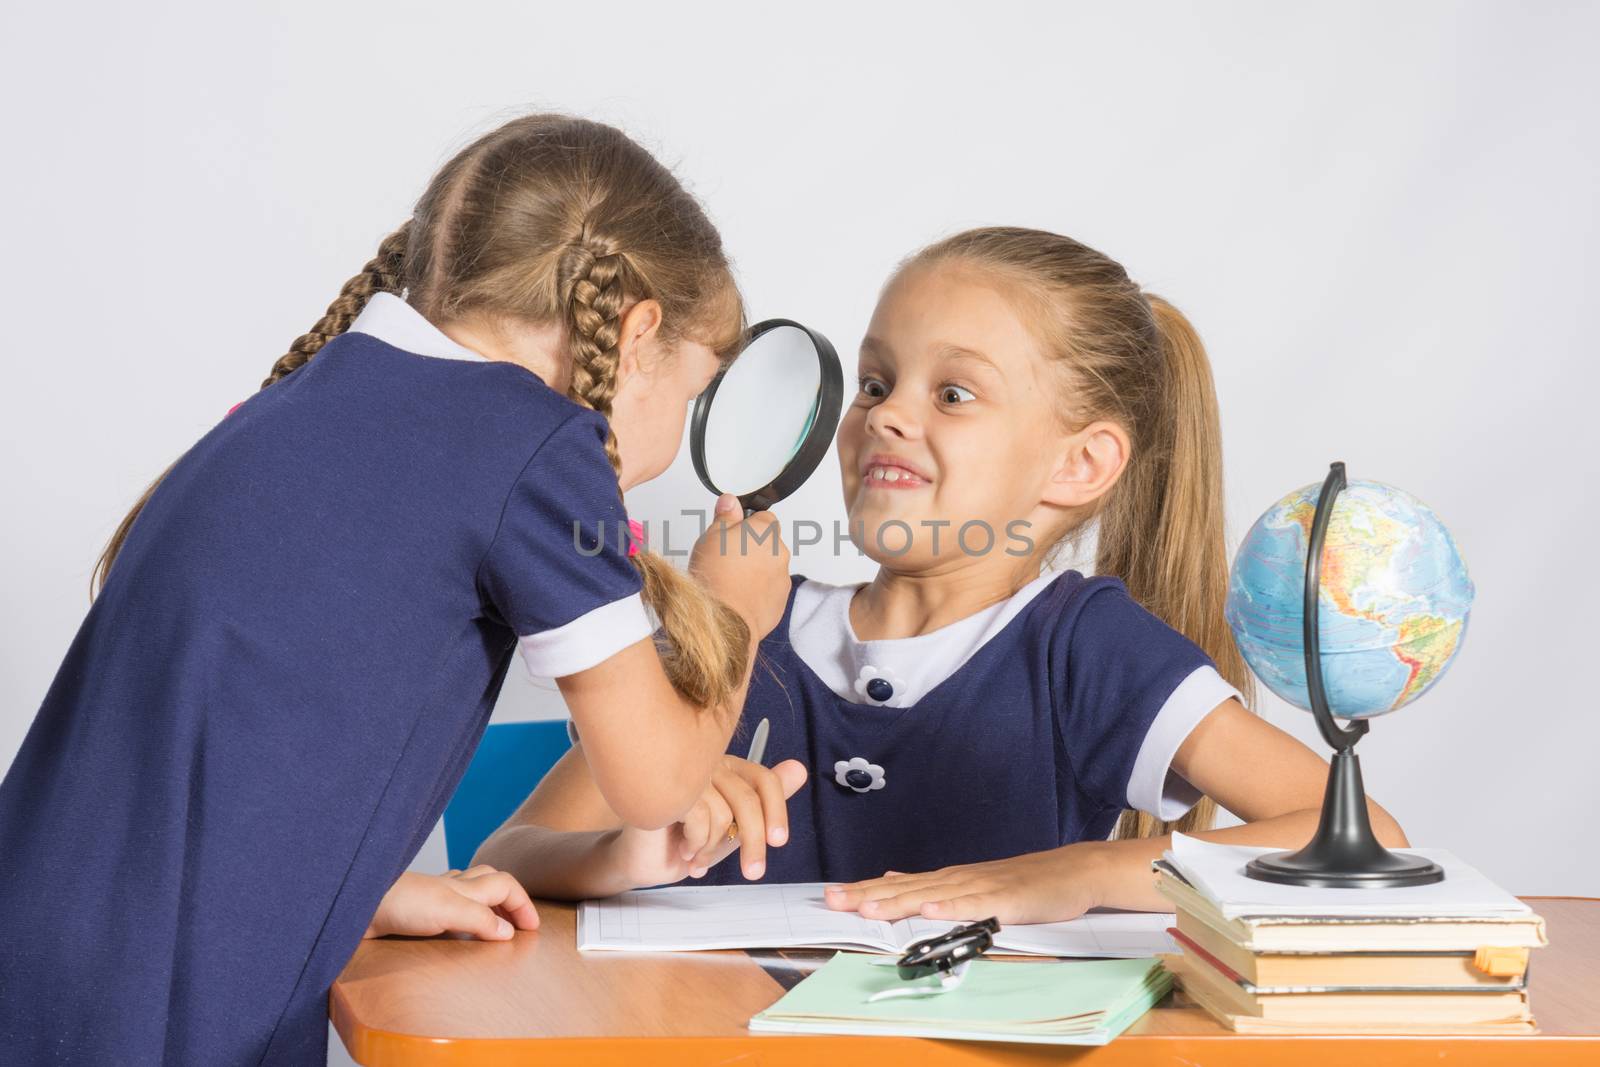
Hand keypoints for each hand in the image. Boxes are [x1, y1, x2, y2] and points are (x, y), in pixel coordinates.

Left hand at [364, 867, 540, 939]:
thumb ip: (479, 920)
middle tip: (520, 922)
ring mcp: (432, 900)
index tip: (532, 928)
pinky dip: (459, 915)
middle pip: (491, 882)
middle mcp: (451, 889)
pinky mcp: (415, 914)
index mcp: (465, 886)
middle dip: (509, 897)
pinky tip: (455, 930)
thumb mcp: (448, 911)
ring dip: (486, 903)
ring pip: (469, 892)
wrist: (354, 905)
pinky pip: (446, 910)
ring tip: (494, 922)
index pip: (506, 885)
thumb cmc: (397, 903)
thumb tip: (507, 933)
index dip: (523, 904)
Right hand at [611, 755, 807, 885]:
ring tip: (699, 857)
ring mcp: (682, 774)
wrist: (645, 860)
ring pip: (723, 815)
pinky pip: (700, 819)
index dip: (777, 810)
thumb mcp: (735, 826)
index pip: (763, 779)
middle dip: (753, 843)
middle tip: (753, 872)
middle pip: (747, 800)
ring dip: (714, 849)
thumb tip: (800, 769)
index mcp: (726, 766)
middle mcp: (705, 764)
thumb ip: (764, 801)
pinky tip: (683, 850)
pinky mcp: (663, 790)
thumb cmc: (689, 839)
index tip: (778, 841)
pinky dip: (696, 845)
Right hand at [689, 493, 789, 638]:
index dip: (748, 525)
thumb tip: (730, 501)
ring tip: (731, 582)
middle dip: (753, 549)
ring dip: (757, 571)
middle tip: (728, 559)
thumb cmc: (715, 578)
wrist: (722, 621)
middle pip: (769, 543)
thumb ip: (725, 517)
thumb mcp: (711, 537)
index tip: (733, 534)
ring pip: (770, 568)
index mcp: (764, 531)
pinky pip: (770, 591)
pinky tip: (739, 597)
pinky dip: (759, 592)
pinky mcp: (781, 602)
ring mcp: (782, 578)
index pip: (764, 517)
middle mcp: (780, 552)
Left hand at [821, 843, 1109, 923]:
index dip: (864, 890)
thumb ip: (934, 885)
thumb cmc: (1023, 883)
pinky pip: (974, 906)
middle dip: (867, 895)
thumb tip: (893, 880)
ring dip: (899, 902)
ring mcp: (981, 888)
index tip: (831, 895)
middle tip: (833, 900)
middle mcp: (958, 879)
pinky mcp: (1005, 901)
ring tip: (868, 908)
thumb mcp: (973, 884)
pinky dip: (950, 909)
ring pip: (933, 896)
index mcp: (949, 879)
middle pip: (906, 889)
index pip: (899, 885)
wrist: (1070, 872)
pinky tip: (929, 911)